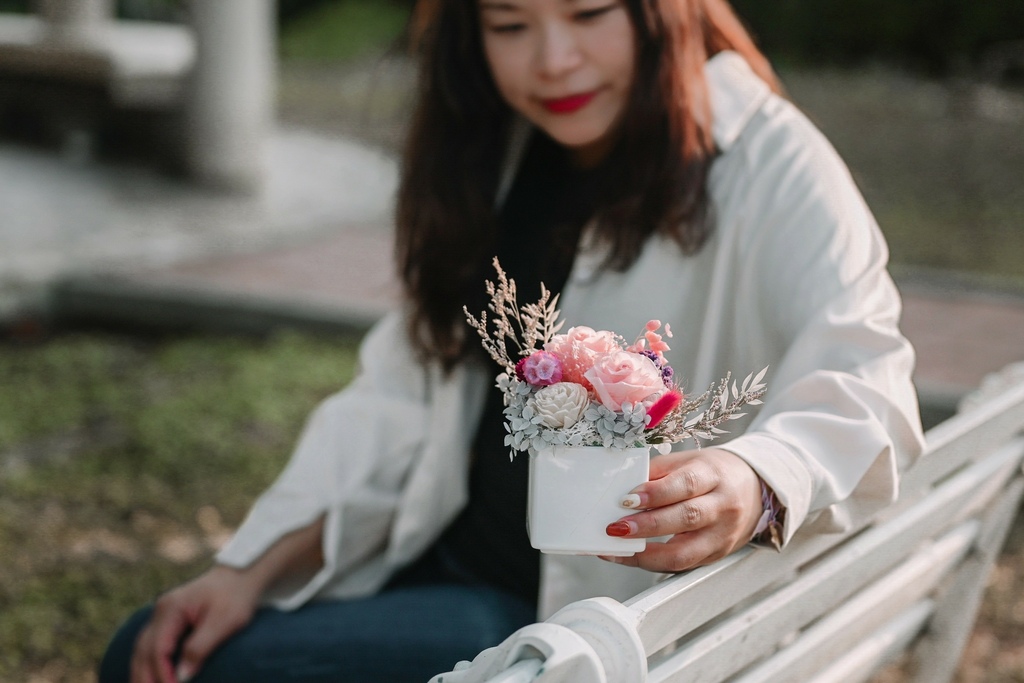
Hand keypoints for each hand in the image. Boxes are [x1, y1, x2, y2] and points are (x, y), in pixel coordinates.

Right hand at [130, 565, 260, 682]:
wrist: (240, 576)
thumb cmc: (235, 597)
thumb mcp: (225, 621)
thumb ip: (200, 647)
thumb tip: (180, 677)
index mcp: (172, 608)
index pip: (157, 648)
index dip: (162, 673)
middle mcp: (161, 610)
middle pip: (143, 650)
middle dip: (144, 677)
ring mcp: (161, 614)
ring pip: (141, 648)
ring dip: (140, 672)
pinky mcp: (167, 620)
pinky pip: (149, 645)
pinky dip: (146, 663)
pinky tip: (148, 677)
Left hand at [602, 448, 762, 571]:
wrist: (756, 490)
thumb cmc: (716, 473)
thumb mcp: (690, 461)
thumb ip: (658, 472)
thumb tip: (622, 486)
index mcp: (714, 475)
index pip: (685, 485)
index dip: (655, 494)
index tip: (626, 499)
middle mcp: (723, 507)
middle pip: (686, 519)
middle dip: (647, 526)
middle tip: (616, 527)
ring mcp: (722, 536)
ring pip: (685, 553)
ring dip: (647, 554)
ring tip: (618, 548)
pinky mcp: (716, 555)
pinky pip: (683, 565)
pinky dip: (654, 563)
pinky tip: (631, 556)